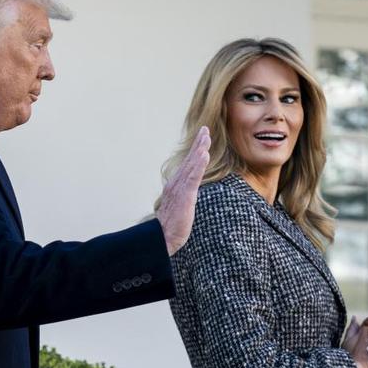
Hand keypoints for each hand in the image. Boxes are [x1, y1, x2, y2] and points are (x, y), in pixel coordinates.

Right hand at [156, 126, 210, 255]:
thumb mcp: (177, 208)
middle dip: (198, 144)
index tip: (202, 137)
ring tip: (206, 137)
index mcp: (175, 186)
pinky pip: (193, 177)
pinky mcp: (185, 195)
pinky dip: (198, 164)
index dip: (195, 150)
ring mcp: (180, 188)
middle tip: (205, 130)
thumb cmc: (169, 226)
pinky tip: (203, 154)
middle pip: (189, 160)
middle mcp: (176, 184)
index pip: (188, 165)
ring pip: (191, 165)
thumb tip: (186, 195)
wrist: (162, 237)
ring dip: (199, 149)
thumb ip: (182, 198)